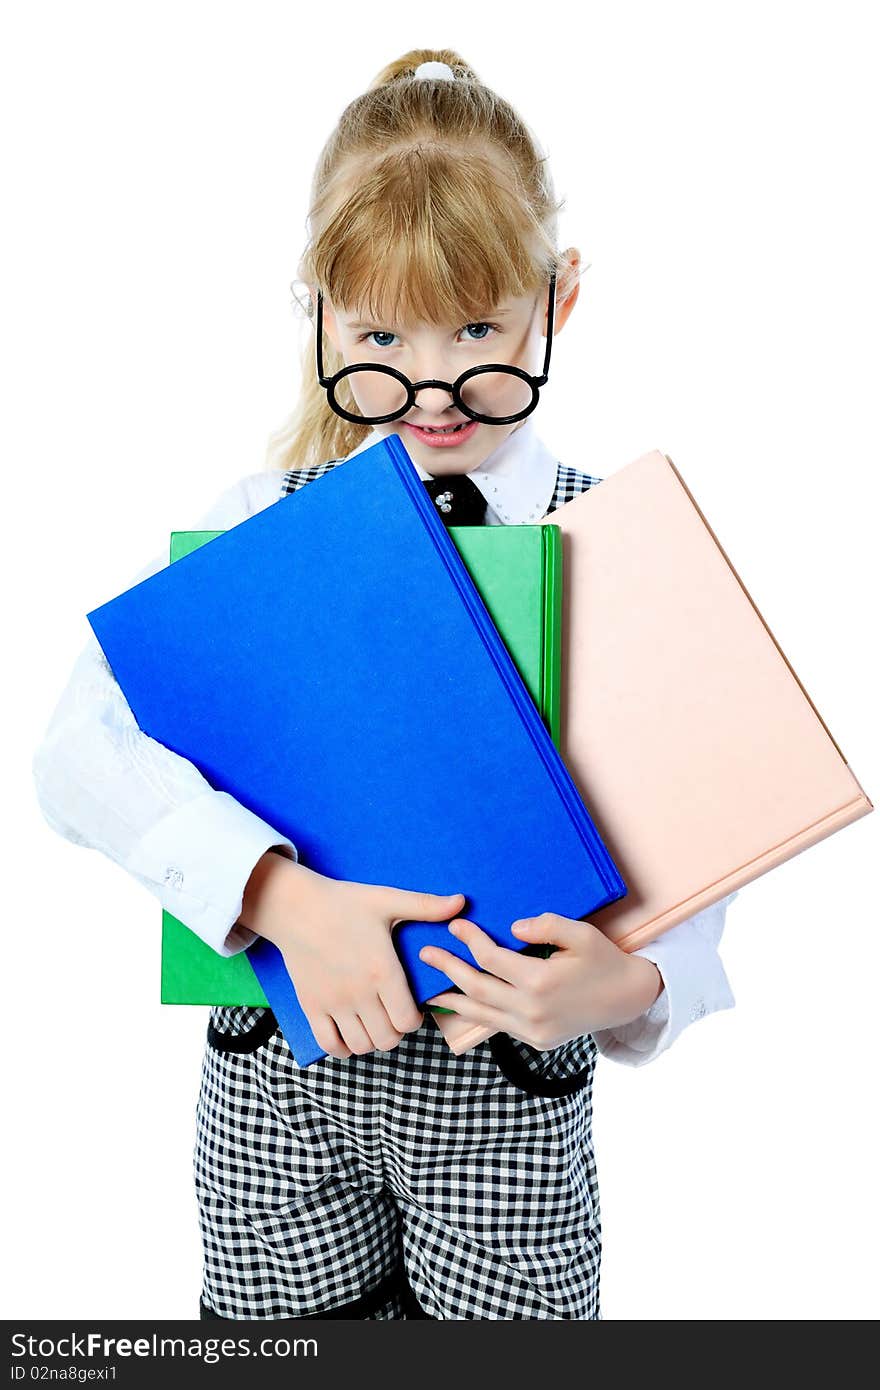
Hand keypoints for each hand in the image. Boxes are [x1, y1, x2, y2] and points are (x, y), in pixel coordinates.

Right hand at [240, 853, 464, 1059]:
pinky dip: (343, 1047)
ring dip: (372, 1039)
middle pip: (388, 1038)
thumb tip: (462, 902)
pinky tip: (349, 1032)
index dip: (415, 1018)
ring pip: (361, 1045)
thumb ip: (426, 906)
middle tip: (394, 1014)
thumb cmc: (344, 902)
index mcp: (382, 970)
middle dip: (396, 1031)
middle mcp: (359, 992)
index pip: (408, 1020)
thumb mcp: (388, 900)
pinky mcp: (311, 1006)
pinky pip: (329, 1045)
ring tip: (373, 1022)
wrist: (296, 906)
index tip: (411, 1006)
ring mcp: (333, 1003)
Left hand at [420, 913, 662, 1049]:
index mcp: (540, 981)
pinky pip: (498, 1026)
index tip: (455, 925)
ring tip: (429, 989)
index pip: (491, 958)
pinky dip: (477, 1015)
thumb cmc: (603, 960)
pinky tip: (462, 1004)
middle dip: (448, 969)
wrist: (628, 999)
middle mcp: (532, 1010)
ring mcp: (533, 1030)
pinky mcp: (536, 1041)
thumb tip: (512, 928)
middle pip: (477, 988)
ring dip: (453, 1000)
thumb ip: (546, 926)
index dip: (470, 939)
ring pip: (482, 1014)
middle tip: (425, 954)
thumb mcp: (581, 933)